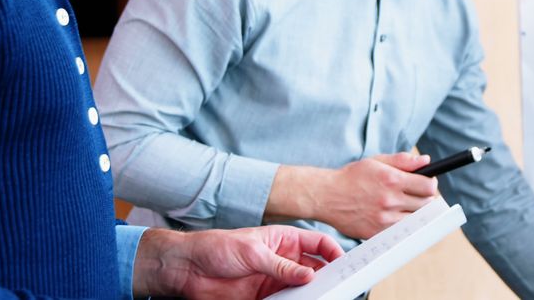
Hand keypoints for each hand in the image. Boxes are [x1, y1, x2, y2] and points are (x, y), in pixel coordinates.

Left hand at [132, 225, 343, 298]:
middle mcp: (284, 260)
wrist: (188, 269)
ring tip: (321, 297)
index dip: (334, 252)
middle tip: (339, 284)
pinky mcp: (265, 297)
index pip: (318, 244)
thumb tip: (307, 275)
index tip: (345, 262)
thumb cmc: (217, 248)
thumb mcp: (253, 252)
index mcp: (284, 240)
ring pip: (304, 288)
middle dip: (328, 276)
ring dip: (312, 293)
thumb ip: (281, 265)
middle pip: (315, 269)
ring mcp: (275, 280)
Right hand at [266, 152, 438, 238]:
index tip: (427, 185)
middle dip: (426, 199)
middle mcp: (390, 200)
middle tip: (418, 196)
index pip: (428, 187)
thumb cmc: (351, 177)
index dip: (431, 185)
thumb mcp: (376, 162)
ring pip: (416, 220)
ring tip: (407, 207)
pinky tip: (395, 217)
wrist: (326, 196)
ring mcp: (384, 219)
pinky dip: (402, 226)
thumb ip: (403, 161)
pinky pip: (400, 232)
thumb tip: (426, 161)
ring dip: (416, 214)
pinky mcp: (377, 233)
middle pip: (426, 205)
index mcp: (392, 180)